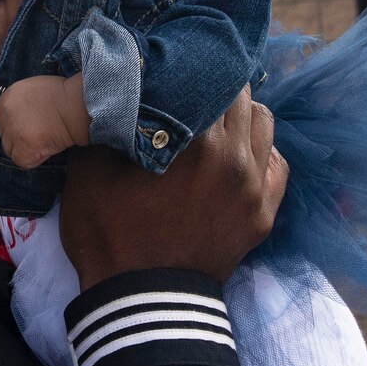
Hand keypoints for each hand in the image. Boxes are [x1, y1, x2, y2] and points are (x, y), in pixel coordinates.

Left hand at [0, 74, 90, 168]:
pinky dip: (32, 159)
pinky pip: (21, 160)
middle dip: (17, 136)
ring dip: (23, 148)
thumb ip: (22, 101)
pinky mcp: (23, 148)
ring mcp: (13, 132)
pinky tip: (45, 149)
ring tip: (42, 141)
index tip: (23, 126)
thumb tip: (21, 115)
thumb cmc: (63, 95)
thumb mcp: (34, 88)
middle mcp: (5, 114)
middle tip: (37, 134)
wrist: (75, 106)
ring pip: (9, 149)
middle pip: (3, 134)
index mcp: (8, 97)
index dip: (9, 123)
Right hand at [59, 86, 286, 288]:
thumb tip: (114, 88)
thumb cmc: (109, 232)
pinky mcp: (263, 215)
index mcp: (195, 141)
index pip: (209, 76)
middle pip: (240, 94)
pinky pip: (277, 164)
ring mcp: (255, 189)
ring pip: (263, 124)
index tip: (172, 63)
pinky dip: (259, 151)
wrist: (139, 303)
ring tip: (212, 121)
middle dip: (214, 86)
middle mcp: (236, 157)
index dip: (190, 64)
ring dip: (239, 115)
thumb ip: (107, 123)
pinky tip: (236, 155)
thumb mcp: (89, 171)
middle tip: (188, 89)